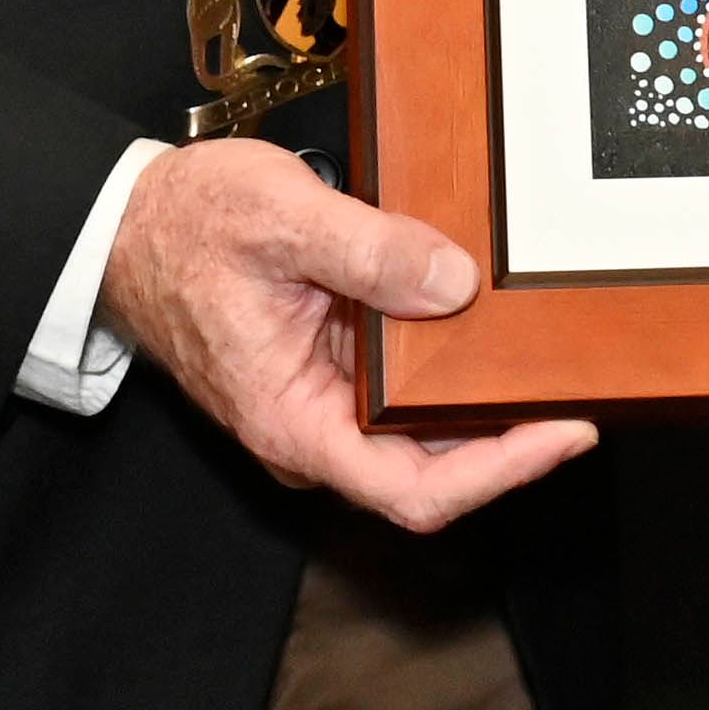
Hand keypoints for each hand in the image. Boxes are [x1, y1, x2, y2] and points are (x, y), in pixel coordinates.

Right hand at [102, 137, 596, 532]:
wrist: (128, 223)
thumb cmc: (186, 228)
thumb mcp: (281, 219)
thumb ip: (369, 251)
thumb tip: (453, 282)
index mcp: (295, 423)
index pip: (414, 490)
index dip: (499, 471)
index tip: (563, 431)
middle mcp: (312, 431)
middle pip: (431, 468)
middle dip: (509, 436)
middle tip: (580, 385)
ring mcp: (321, 405)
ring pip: (420, 431)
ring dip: (483, 403)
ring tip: (551, 360)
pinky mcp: (328, 372)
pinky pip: (401, 390)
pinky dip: (450, 368)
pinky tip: (489, 330)